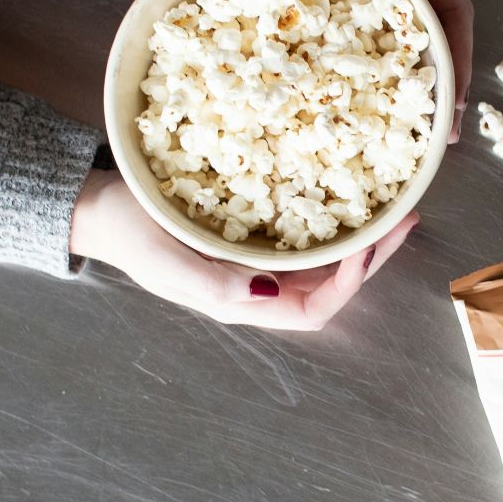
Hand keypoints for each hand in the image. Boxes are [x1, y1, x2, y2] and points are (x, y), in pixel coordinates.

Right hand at [69, 169, 418, 330]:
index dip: (348, 284)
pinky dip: (330, 217)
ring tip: (390, 207)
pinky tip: (343, 192)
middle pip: (329, 285)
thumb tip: (270, 294)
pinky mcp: (248, 231)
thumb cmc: (128, 231)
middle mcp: (254, 286)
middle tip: (405, 218)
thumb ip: (214, 285)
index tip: (368, 243)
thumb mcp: (164, 261)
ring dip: (359, 237)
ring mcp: (252, 259)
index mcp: (240, 301)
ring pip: (321, 260)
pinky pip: (301, 233)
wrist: (97, 205)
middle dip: (371, 258)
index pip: (313, 309)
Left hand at [192, 0, 473, 136]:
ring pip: (388, 55)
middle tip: (435, 139)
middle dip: (436, 91)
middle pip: (427, 43)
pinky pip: (344, 55)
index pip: (450, 15)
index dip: (458, 60)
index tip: (454, 104)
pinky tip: (341, 115)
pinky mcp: (322, 15)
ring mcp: (355, 4)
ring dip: (398, 94)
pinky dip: (352, 86)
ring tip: (397, 137)